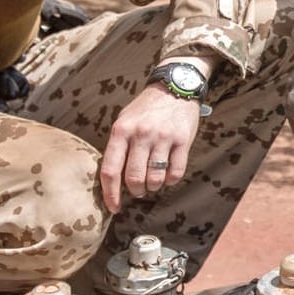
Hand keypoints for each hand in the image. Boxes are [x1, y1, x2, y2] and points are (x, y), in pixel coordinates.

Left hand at [100, 84, 202, 210]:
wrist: (175, 86)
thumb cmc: (146, 108)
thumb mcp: (125, 120)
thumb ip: (118, 146)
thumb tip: (112, 179)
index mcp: (121, 130)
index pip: (111, 170)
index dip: (110, 194)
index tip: (114, 208)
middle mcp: (141, 134)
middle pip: (134, 178)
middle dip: (136, 191)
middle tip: (138, 190)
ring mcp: (163, 137)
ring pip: (155, 178)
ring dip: (153, 186)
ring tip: (153, 181)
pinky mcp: (182, 140)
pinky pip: (176, 172)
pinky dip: (170, 180)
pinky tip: (168, 175)